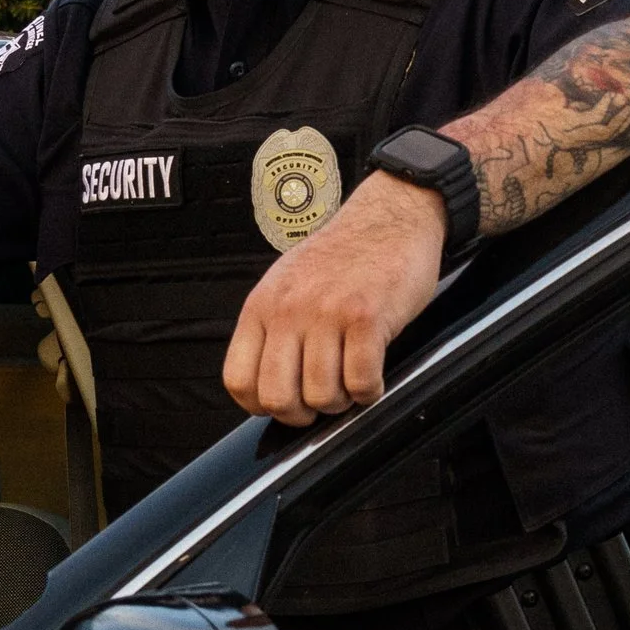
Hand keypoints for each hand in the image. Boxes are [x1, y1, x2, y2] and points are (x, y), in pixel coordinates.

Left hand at [221, 170, 446, 425]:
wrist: (390, 215)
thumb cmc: (343, 257)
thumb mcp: (288, 285)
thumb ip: (274, 330)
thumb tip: (268, 389)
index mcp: (262, 306)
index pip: (238, 380)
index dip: (261, 405)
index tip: (286, 401)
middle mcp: (289, 310)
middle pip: (278, 398)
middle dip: (303, 414)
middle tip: (323, 399)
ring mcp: (327, 313)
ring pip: (322, 396)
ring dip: (342, 401)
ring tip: (352, 380)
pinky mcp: (367, 317)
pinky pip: (362, 382)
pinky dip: (371, 391)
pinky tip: (375, 374)